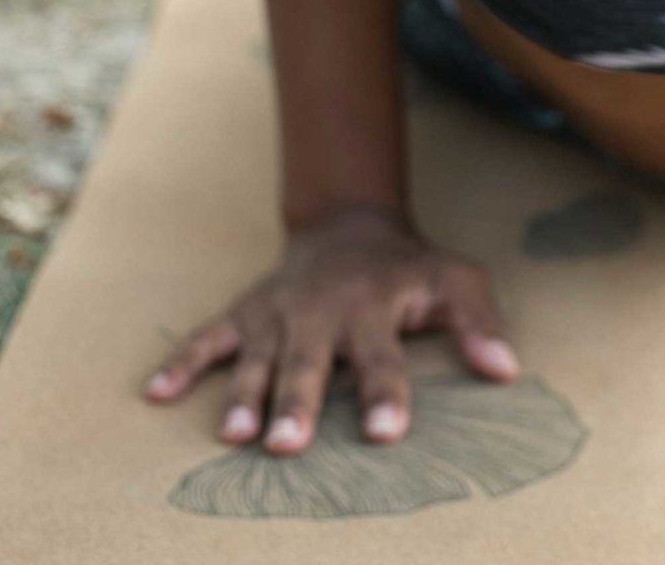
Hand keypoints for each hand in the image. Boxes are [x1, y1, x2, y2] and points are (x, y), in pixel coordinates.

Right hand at [141, 201, 520, 453]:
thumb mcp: (453, 279)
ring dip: (244, 394)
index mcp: (374, 307)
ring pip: (257, 356)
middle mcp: (322, 309)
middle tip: (288, 444)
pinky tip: (157, 394)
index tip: (388, 433)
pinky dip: (183, 362)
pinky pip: (208, 336)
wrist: (349, 219)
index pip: (381, 356)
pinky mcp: (246, 311)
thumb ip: (479, 322)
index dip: (386, 394)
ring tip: (233, 435)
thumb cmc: (407, 267)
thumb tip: (508, 370)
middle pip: (310, 362)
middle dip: (298, 402)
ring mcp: (278, 310)